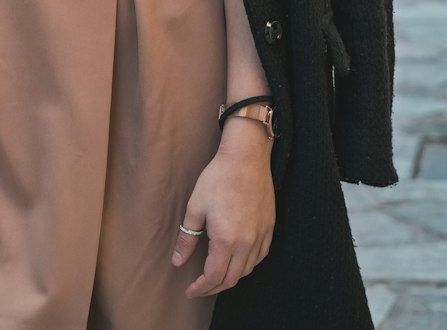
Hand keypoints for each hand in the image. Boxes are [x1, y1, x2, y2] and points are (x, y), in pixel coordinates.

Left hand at [171, 123, 274, 296]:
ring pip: (246, 270)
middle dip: (213, 288)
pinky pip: (260, 257)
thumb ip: (186, 238)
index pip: (213, 277)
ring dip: (230, 277)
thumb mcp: (195, 207)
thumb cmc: (218, 178)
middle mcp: (246, 243)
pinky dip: (247, 265)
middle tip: (199, 287)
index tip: (189, 290)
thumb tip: (177, 261)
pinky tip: (237, 260)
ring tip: (215, 274)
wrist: (245, 157)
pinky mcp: (269, 228)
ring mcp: (260, 236)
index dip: (200, 288)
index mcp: (225, 239)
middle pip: (230, 279)